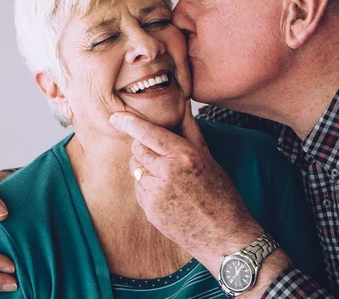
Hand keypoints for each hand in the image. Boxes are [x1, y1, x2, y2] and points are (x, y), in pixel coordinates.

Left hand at [109, 99, 264, 271]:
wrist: (223, 236)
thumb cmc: (221, 195)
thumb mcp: (209, 158)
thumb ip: (190, 130)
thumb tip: (183, 103)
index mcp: (184, 156)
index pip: (148, 133)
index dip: (129, 123)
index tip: (115, 117)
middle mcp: (167, 173)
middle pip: (137, 149)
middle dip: (144, 147)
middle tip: (163, 156)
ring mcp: (155, 194)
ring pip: (136, 169)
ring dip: (145, 168)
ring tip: (169, 179)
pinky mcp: (148, 210)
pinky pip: (139, 189)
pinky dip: (147, 188)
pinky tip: (168, 195)